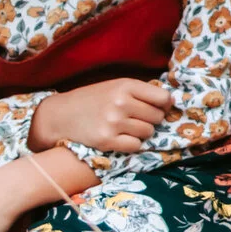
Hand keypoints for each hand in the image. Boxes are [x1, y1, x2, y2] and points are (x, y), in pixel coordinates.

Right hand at [31, 79, 171, 153]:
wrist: (60, 115)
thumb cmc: (92, 99)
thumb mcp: (114, 86)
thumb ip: (140, 91)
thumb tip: (170, 102)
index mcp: (125, 85)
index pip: (163, 98)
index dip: (164, 105)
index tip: (158, 107)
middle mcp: (121, 103)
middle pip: (157, 117)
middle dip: (151, 119)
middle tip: (136, 118)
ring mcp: (114, 123)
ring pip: (148, 132)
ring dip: (141, 132)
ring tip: (126, 127)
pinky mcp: (107, 141)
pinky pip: (136, 146)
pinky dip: (132, 144)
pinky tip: (120, 137)